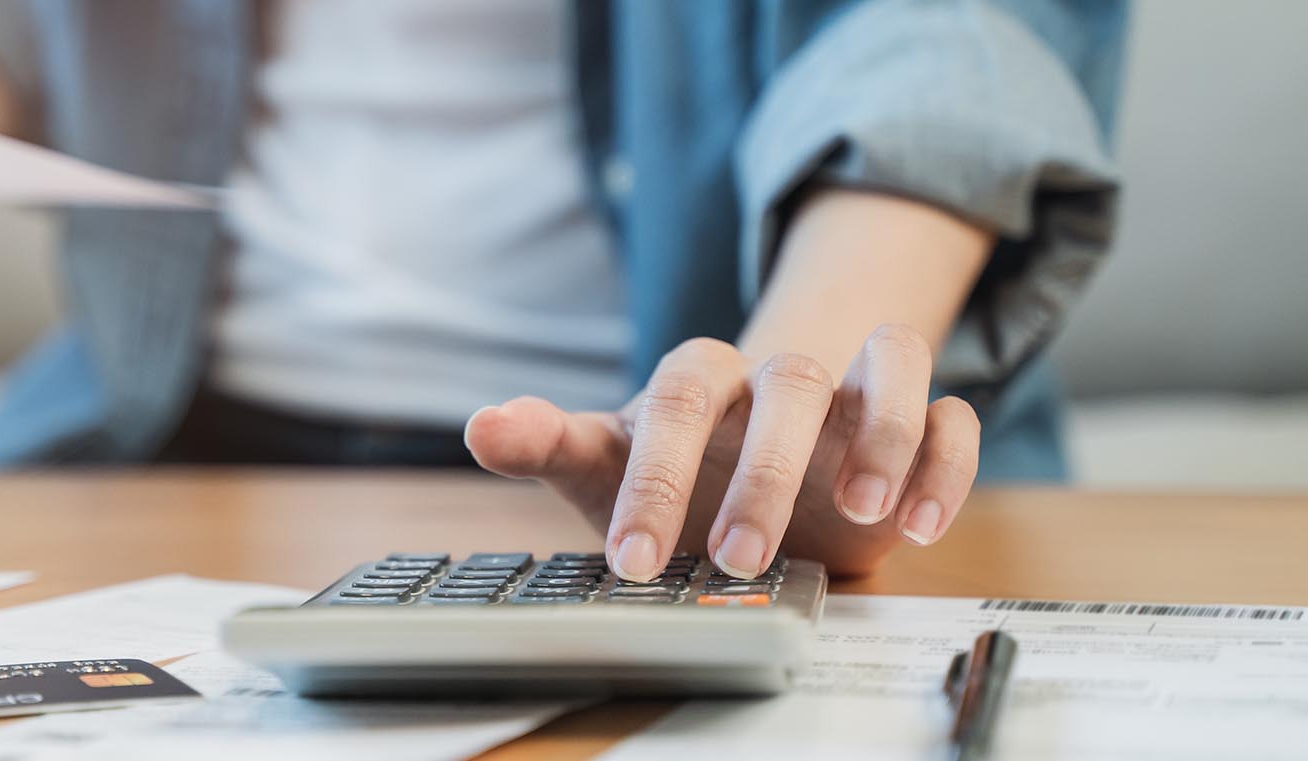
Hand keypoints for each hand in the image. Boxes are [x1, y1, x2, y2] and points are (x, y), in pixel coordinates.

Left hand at [464, 325, 979, 578]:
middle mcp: (781, 376)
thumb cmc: (670, 470)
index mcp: (702, 379)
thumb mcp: (603, 465)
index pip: (681, 395)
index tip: (632, 558)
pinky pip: (951, 416)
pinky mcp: (914, 429)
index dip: (656, 472)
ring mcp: (853, 396)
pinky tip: (917, 524)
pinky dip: (945, 462)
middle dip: (764, 473)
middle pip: (787, 382)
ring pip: (891, 361)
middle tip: (734, 557)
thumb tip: (481, 424)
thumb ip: (546, 443)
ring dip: (883, 432)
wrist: (745, 475)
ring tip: (861, 513)